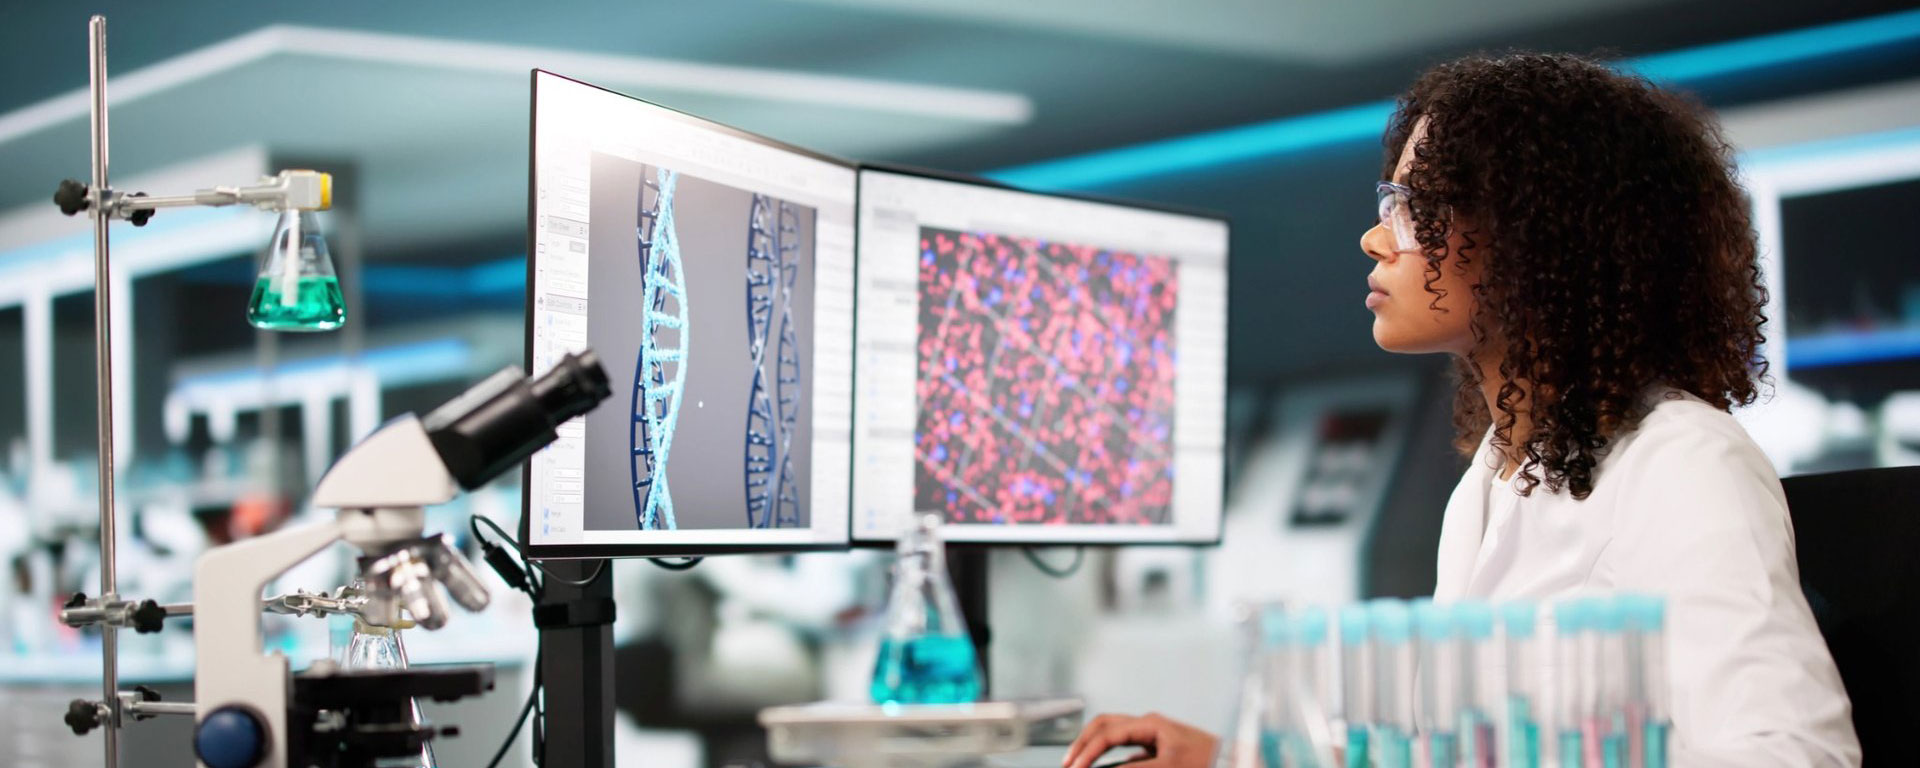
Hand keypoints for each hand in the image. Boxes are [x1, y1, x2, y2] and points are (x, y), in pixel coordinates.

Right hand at [1062, 712, 1218, 767]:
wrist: (1234, 763)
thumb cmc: (1207, 761)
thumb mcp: (1166, 767)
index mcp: (1150, 723)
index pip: (1106, 733)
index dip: (1086, 752)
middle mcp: (1149, 725)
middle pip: (1105, 725)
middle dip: (1083, 743)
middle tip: (1068, 762)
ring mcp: (1153, 736)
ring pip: (1114, 735)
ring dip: (1095, 748)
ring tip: (1081, 763)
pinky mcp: (1158, 749)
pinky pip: (1127, 750)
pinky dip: (1112, 758)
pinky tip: (1107, 767)